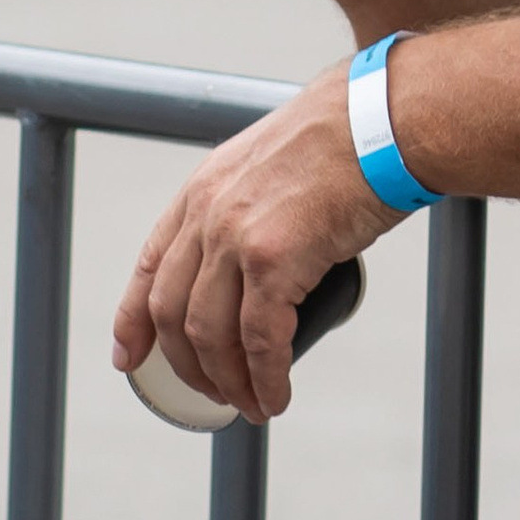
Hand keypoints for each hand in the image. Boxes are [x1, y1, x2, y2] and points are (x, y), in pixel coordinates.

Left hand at [111, 64, 402, 422]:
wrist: (388, 116)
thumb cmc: (355, 132)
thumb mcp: (281, 154)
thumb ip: (261, 192)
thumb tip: (277, 235)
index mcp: (205, 186)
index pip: (150, 266)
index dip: (133, 321)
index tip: (131, 357)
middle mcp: (209, 213)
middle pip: (173, 312)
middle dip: (188, 366)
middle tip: (213, 392)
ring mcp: (237, 237)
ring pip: (210, 335)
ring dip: (228, 381)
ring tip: (251, 403)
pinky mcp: (275, 260)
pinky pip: (260, 341)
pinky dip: (265, 377)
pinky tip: (274, 396)